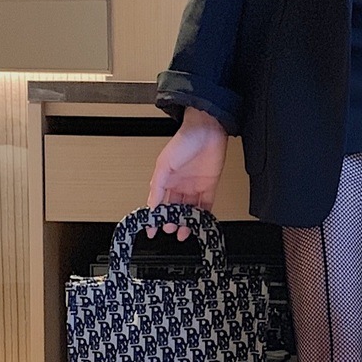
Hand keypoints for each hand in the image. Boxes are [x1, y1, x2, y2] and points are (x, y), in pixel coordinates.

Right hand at [146, 107, 228, 238]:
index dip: (155, 216)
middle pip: (175, 208)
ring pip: (190, 209)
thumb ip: (157, 186)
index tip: (151, 228)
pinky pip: (206, 204)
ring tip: (184, 232)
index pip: (159, 202)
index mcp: (166, 179)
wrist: (207, 130)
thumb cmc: (184, 141)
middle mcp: (180, 183)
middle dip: (172, 221)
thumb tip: (151, 204)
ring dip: (187, 221)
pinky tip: (200, 223)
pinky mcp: (210, 185)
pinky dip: (204, 214)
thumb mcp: (164, 165)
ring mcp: (195, 185)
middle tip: (170, 230)